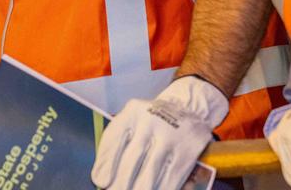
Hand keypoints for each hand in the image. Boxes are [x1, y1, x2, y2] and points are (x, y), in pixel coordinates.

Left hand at [90, 76, 227, 189]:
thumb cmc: (151, 122)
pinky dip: (161, 189)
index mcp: (133, 112)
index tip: (101, 181)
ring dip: (139, 187)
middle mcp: (151, 121)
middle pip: (132, 157)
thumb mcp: (133, 120)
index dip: (106, 163)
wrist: (189, 109)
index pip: (114, 138)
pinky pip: (171, 177)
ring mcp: (171, 136)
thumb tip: (102, 176)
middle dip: (121, 180)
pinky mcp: (187, 151)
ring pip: (151, 170)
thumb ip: (118, 142)